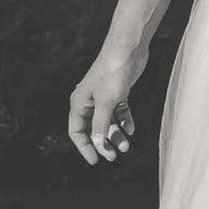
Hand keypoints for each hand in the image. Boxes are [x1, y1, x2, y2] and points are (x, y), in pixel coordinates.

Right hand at [67, 37, 147, 166]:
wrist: (128, 48)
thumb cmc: (113, 72)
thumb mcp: (106, 102)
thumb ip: (101, 125)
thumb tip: (97, 144)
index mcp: (79, 102)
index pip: (77, 131)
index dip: (85, 147)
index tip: (95, 160)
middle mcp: (89, 100)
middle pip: (93, 129)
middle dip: (103, 143)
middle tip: (114, 155)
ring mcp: (104, 96)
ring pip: (107, 122)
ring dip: (115, 134)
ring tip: (126, 145)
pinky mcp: (118, 91)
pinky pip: (119, 112)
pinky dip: (124, 121)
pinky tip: (131, 129)